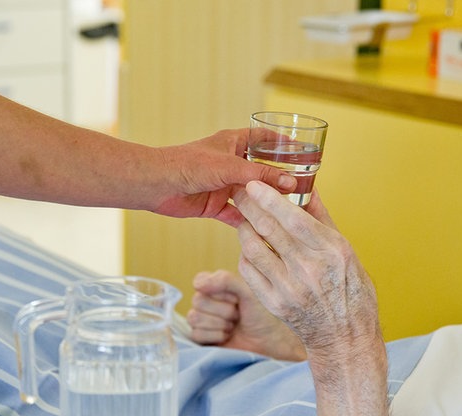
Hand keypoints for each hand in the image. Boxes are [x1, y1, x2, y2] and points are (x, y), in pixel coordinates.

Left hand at [149, 129, 297, 226]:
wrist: (156, 184)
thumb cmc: (188, 165)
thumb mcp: (231, 167)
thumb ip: (261, 175)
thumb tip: (290, 183)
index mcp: (233, 143)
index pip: (264, 138)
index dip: (283, 143)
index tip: (304, 150)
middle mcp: (230, 163)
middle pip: (261, 170)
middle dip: (279, 179)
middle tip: (304, 188)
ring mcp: (222, 185)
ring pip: (251, 195)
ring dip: (265, 203)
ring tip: (289, 212)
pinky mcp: (214, 205)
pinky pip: (236, 214)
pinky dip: (248, 222)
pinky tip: (265, 230)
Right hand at [187, 269, 305, 360]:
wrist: (269, 343)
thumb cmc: (262, 315)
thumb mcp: (248, 292)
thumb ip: (226, 280)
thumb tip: (198, 284)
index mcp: (216, 286)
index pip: (200, 281)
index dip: (218, 291)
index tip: (236, 298)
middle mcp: (207, 302)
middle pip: (198, 301)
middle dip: (223, 310)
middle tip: (238, 315)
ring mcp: (203, 320)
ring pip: (195, 318)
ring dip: (220, 324)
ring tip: (233, 326)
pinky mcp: (201, 338)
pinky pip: (196, 334)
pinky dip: (215, 336)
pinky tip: (227, 336)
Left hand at [234, 182, 381, 360]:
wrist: (344, 336)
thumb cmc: (351, 291)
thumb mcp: (347, 251)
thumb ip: (323, 219)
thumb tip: (308, 187)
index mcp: (332, 251)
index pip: (293, 218)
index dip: (269, 199)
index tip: (254, 184)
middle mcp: (309, 269)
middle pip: (268, 229)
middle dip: (249, 206)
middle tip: (239, 192)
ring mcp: (289, 288)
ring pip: (253, 248)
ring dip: (244, 229)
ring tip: (245, 220)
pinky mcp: (274, 304)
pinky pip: (249, 271)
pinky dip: (246, 254)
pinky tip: (250, 247)